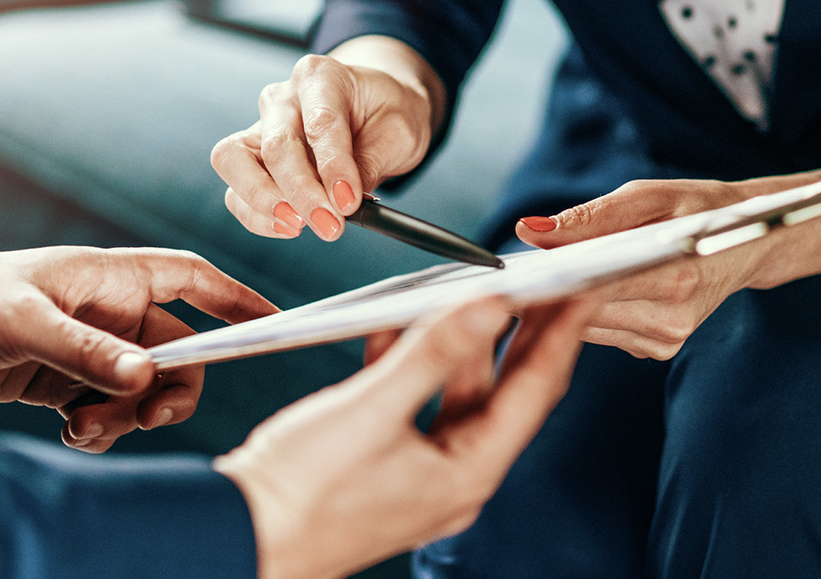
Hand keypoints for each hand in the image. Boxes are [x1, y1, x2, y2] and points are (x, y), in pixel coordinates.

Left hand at [0, 246, 276, 451]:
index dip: (236, 299)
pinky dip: (102, 428)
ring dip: (128, 416)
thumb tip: (148, 379)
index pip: (192, 281)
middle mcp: (109, 312)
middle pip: (179, 351)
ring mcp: (90, 349)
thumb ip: (88, 352)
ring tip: (85, 428)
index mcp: (111, 278)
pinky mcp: (64, 382)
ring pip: (144, 388)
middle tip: (151, 415)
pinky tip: (71, 431)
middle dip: (174, 387)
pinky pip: (109, 410)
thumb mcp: (25, 322)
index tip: (272, 324)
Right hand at [211, 36, 443, 241]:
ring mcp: (260, 127)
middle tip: (329, 225)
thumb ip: (369, 163)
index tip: (349, 202)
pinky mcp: (250, 159)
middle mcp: (282, 98)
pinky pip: (236, 191)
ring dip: (264, 203)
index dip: (333, 167)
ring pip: (233, 162)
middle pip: (275, 145)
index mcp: (320, 77)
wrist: (374, 110)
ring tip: (301, 226)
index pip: (320, 123)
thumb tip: (342, 202)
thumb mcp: (398, 131)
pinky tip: (291, 226)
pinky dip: (257, 216)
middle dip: (301, 193)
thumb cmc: (385, 113)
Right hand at [215, 298, 584, 578]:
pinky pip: (415, 403)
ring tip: (472, 293)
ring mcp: (421, 471)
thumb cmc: (300, 493)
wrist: (237, 539)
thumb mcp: (372, 410)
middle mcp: (454, 476)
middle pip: (504, 391)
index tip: (583, 287)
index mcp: (467, 473)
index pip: (535, 390)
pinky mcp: (386, 462)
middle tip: (544, 282)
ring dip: (461, 343)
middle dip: (524, 334)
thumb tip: (490, 307)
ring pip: (457, 393)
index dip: (562, 334)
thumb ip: (434, 353)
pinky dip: (414, 363)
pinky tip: (400, 328)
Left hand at [516, 178, 762, 359]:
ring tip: (552, 275)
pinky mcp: (658, 350)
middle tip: (520, 269)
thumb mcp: (647, 196)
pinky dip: (586, 312)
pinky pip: (602, 332)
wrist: (749, 240)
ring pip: (586, 327)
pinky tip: (587, 291)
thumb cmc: (698, 209)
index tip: (512, 271)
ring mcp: (665, 340)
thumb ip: (588, 218)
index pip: (591, 286)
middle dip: (549, 290)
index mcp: (676, 277)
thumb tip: (529, 231)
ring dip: (563, 303)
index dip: (548, 279)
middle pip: (582, 312)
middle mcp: (671, 318)